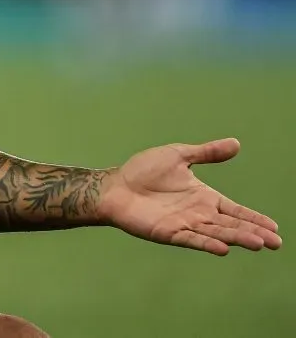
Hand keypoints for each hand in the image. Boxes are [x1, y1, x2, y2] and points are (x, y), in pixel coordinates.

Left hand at [98, 139, 281, 255]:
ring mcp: (185, 224)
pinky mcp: (169, 233)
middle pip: (231, 224)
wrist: (115, 185)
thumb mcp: (179, 156)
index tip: (275, 227)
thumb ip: (207, 153)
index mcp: (204, 196)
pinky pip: (192, 239)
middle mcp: (198, 213)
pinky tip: (224, 249)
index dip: (254, 218)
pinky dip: (207, 244)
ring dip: (236, 238)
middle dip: (253, 232)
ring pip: (216, 233)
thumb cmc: (143, 170)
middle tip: (276, 242)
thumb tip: (236, 143)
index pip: (235, 210)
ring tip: (259, 243)